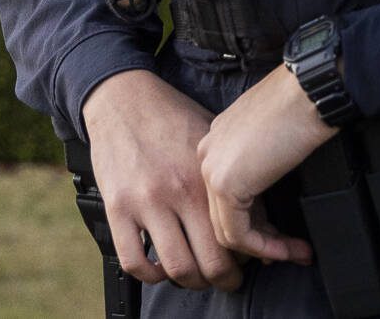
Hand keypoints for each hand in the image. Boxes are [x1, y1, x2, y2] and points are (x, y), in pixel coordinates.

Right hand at [80, 68, 244, 291]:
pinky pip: (134, 261)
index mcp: (205, 176)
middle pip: (210, 261)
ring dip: (193, 281)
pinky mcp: (117, 208)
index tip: (251, 258)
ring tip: (199, 276)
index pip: (236, 236)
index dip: (250, 256)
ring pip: (176, 268)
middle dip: (226, 278)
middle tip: (230, 278)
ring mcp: (144, 203)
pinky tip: (160, 267)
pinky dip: (151, 274)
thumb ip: (235, 179)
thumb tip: (262, 221)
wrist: (125, 98)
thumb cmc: (172, 116)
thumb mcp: (213, 140)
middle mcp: (176, 192)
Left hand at [196, 64, 332, 264]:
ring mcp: (213, 168)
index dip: (255, 220)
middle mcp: (208, 153)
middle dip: (260, 238)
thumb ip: (261, 162)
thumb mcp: (272, 135)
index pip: (226, 194)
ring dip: (264, 248)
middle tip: (289, 250)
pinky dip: (263, 247)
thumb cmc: (302, 102)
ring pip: (227, 229)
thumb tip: (270, 193)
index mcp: (218, 139)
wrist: (310, 91)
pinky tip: (287, 249)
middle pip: (223, 214)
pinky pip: (237, 233)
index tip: (280, 234)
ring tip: (295, 253)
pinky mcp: (226, 184)